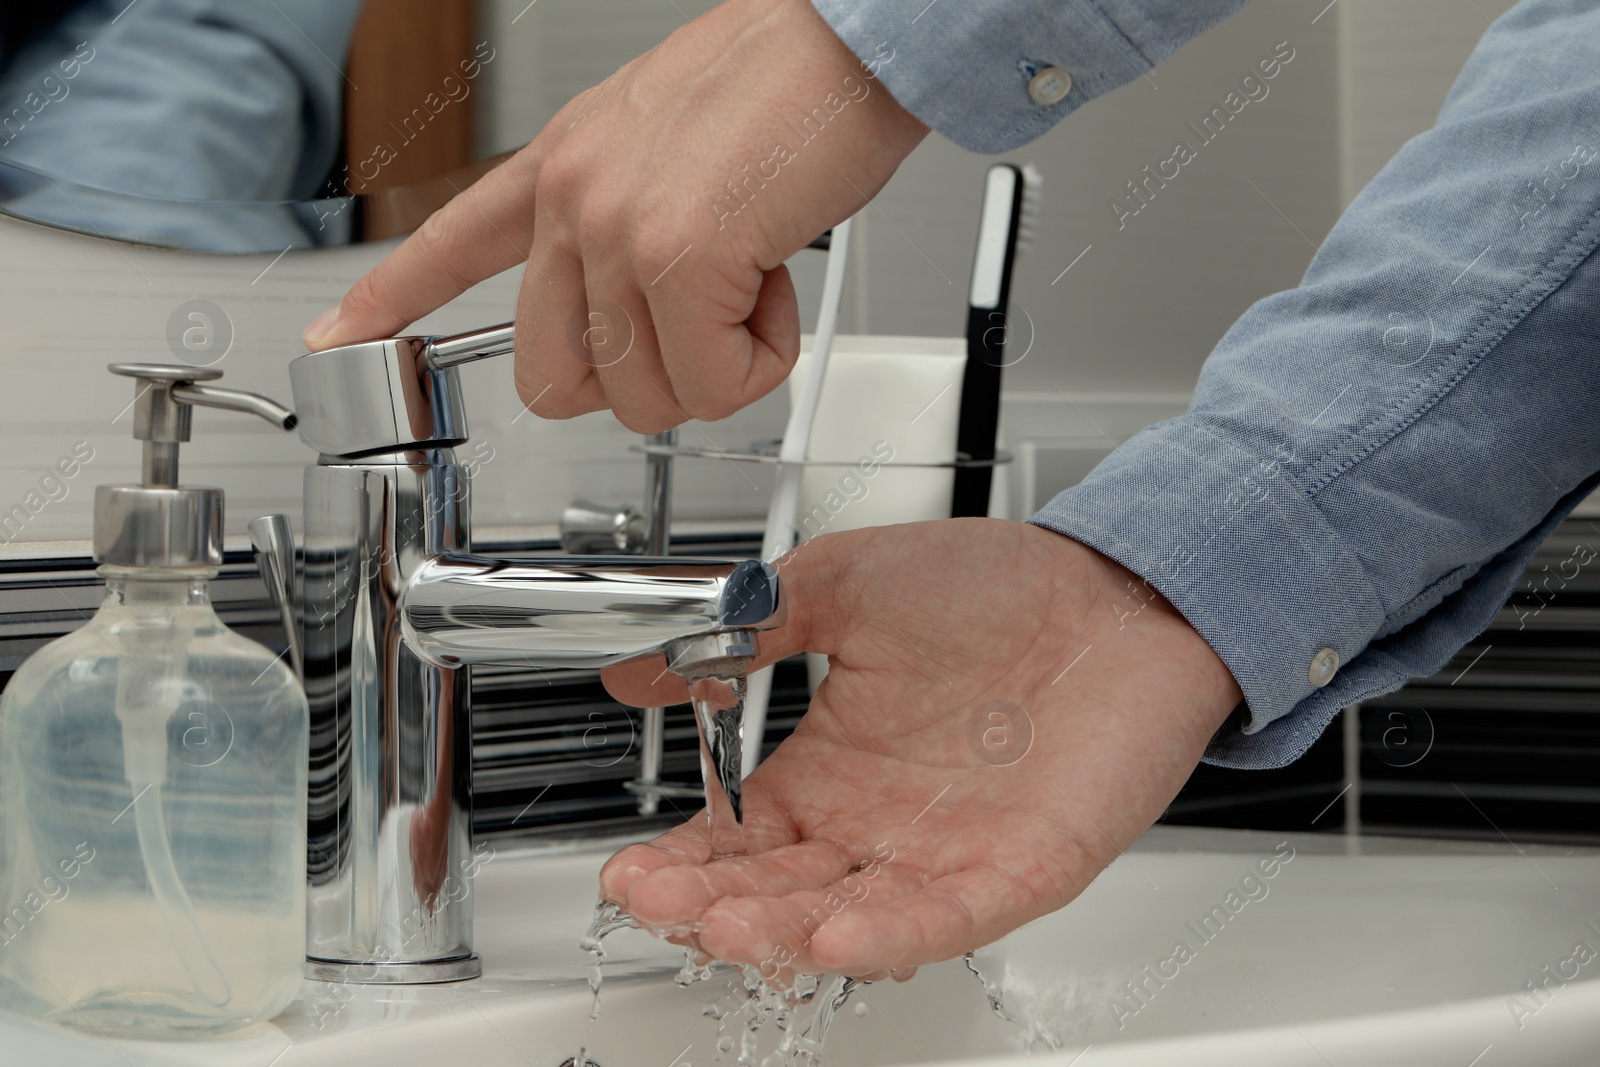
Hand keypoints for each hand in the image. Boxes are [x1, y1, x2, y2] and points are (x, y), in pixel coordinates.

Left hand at [303, 0, 927, 432]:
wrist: (854, 38)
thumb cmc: (785, 90)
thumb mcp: (669, 147)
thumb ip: (630, 229)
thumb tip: (650, 320)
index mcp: (565, 164)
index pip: (453, 239)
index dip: (392, 298)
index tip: (340, 335)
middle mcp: (574, 198)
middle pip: (555, 381)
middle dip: (638, 385)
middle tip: (693, 338)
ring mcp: (617, 230)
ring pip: (642, 397)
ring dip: (716, 370)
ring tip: (753, 286)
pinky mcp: (678, 259)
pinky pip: (713, 384)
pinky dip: (760, 361)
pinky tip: (775, 289)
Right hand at [598, 519, 1241, 980]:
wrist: (1116, 585)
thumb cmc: (996, 586)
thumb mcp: (843, 586)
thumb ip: (743, 628)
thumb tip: (635, 670)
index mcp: (829, 769)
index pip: (736, 840)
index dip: (683, 861)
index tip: (631, 868)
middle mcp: (879, 824)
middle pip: (776, 891)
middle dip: (710, 903)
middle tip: (655, 899)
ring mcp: (945, 852)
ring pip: (849, 917)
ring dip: (783, 931)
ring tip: (722, 926)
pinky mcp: (1019, 868)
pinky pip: (946, 916)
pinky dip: (892, 933)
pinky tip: (836, 935)